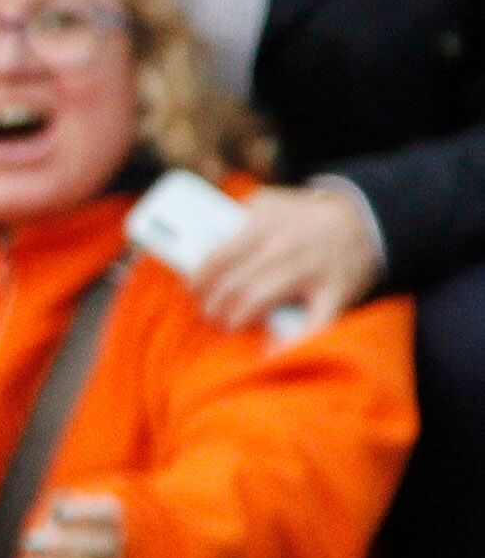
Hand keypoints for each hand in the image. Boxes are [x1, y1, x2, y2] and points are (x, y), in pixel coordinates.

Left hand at [16, 490, 123, 557]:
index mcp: (113, 526)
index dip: (86, 513)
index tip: (59, 512)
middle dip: (64, 543)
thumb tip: (60, 497)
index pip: (109, 514)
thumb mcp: (67, 516)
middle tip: (28, 540)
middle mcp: (117, 554)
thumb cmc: (71, 534)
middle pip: (101, 548)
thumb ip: (64, 506)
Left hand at [190, 182, 383, 336]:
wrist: (364, 220)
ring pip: (257, 300)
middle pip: (233, 283)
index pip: (218, 256)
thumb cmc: (305, 217)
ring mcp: (309, 270)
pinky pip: (311, 323)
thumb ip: (238, 217)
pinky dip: (289, 343)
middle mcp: (284, 246)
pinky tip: (269, 355)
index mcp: (263, 224)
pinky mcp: (334, 292)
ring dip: (234, 318)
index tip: (193, 289)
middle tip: (208, 312)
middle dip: (213, 303)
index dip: (200, 279)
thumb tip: (202, 244)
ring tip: (228, 324)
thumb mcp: (270, 203)